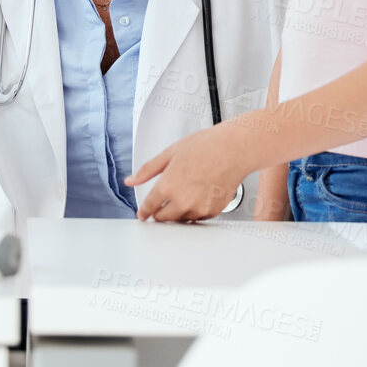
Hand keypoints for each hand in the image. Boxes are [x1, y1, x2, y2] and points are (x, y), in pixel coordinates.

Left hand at [127, 125, 249, 222]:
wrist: (235, 149)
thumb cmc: (207, 146)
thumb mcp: (170, 153)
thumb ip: (148, 170)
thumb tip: (131, 180)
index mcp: (168, 185)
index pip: (149, 207)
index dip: (144, 212)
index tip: (143, 214)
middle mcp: (183, 200)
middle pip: (163, 218)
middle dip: (160, 212)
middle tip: (162, 203)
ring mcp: (199, 207)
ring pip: (181, 219)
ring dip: (178, 212)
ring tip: (185, 192)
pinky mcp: (213, 211)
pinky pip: (198, 217)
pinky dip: (195, 210)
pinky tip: (198, 194)